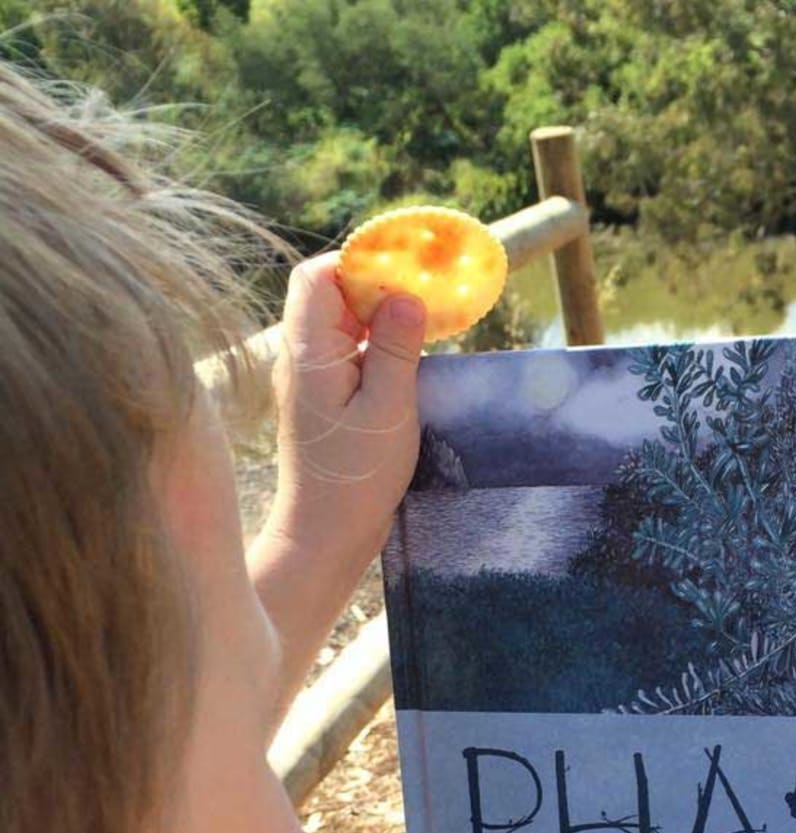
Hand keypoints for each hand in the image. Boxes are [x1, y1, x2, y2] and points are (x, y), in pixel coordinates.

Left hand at [267, 251, 427, 573]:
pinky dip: (374, 344)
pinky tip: (404, 360)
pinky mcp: (323, 399)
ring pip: (339, 322)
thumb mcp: (388, 409)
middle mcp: (300, 357)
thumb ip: (395, 348)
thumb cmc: (356, 477)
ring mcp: (309, 378)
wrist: (325, 534)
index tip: (408, 273)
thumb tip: (406, 295)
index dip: (361, 264)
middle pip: (328, 293)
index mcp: (308, 352)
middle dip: (375, 285)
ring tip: (421, 326)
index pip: (319, 276)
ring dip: (378, 316)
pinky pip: (346, 352)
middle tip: (423, 296)